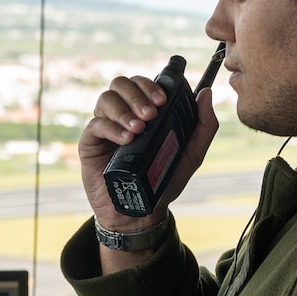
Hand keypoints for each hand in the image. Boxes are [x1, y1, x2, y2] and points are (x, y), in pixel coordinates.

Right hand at [78, 73, 220, 234]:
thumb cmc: (164, 181)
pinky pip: (95, 124)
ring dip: (124, 110)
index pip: (141, 83)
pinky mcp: (91, 143)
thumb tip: (206, 93)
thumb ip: (203, 125)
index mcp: (144, 112)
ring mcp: (106, 127)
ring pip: (106, 98)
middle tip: (151, 114)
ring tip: (139, 129)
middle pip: (121, 83)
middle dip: (137, 94)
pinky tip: (126, 140)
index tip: (162, 100)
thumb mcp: (192, 155)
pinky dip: (111, 128)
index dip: (150, 85)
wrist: (141, 212)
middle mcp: (123, 114)